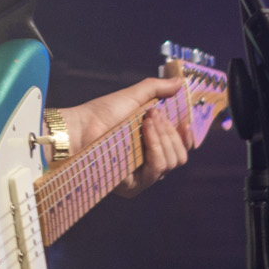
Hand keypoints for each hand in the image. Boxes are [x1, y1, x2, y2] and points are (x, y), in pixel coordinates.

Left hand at [56, 75, 207, 197]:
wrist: (81, 127)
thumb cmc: (102, 113)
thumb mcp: (133, 96)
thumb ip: (157, 89)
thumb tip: (180, 82)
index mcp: (152, 146)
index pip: (181, 149)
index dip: (187, 138)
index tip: (184, 122)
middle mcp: (148, 163)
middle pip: (180, 156)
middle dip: (171, 132)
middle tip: (154, 114)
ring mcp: (141, 176)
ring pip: (172, 162)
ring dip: (163, 137)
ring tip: (147, 120)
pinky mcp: (133, 186)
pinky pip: (157, 169)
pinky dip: (155, 147)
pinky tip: (145, 131)